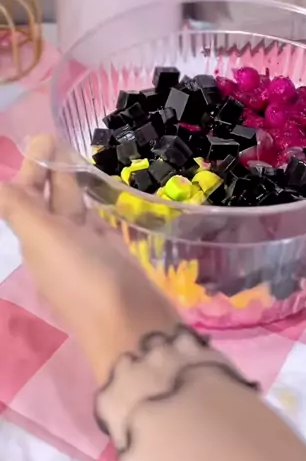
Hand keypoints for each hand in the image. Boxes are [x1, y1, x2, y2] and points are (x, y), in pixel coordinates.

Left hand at [0, 135, 178, 380]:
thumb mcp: (45, 238)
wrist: (132, 324)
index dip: (30, 169)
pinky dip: (93, 201)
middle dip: (48, 169)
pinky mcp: (111, 252)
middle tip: (57, 136)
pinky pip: (95, 219)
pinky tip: (98, 188)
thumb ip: (18, 207)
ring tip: (77, 153)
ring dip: (70, 181)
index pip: (23, 197)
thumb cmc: (85, 278)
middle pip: (47, 199)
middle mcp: (55, 242)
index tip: (43, 139)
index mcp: (34, 238)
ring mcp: (85, 248)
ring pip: (72, 206)